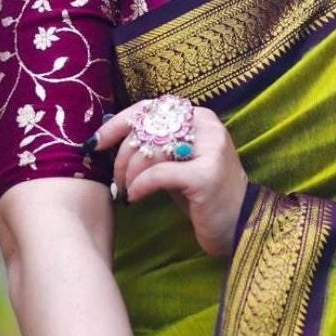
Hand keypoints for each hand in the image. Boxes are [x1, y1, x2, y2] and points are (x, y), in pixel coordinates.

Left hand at [89, 98, 247, 256]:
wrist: (240, 226)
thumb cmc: (202, 196)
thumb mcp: (178, 163)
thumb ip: (155, 145)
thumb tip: (109, 135)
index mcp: (200, 118)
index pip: (150, 108)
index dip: (118, 124)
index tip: (95, 144)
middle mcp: (208, 127)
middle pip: (147, 129)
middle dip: (122, 156)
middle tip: (115, 179)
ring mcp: (211, 150)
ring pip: (150, 151)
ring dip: (129, 174)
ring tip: (124, 191)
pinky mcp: (206, 176)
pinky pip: (158, 175)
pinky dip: (139, 186)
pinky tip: (134, 198)